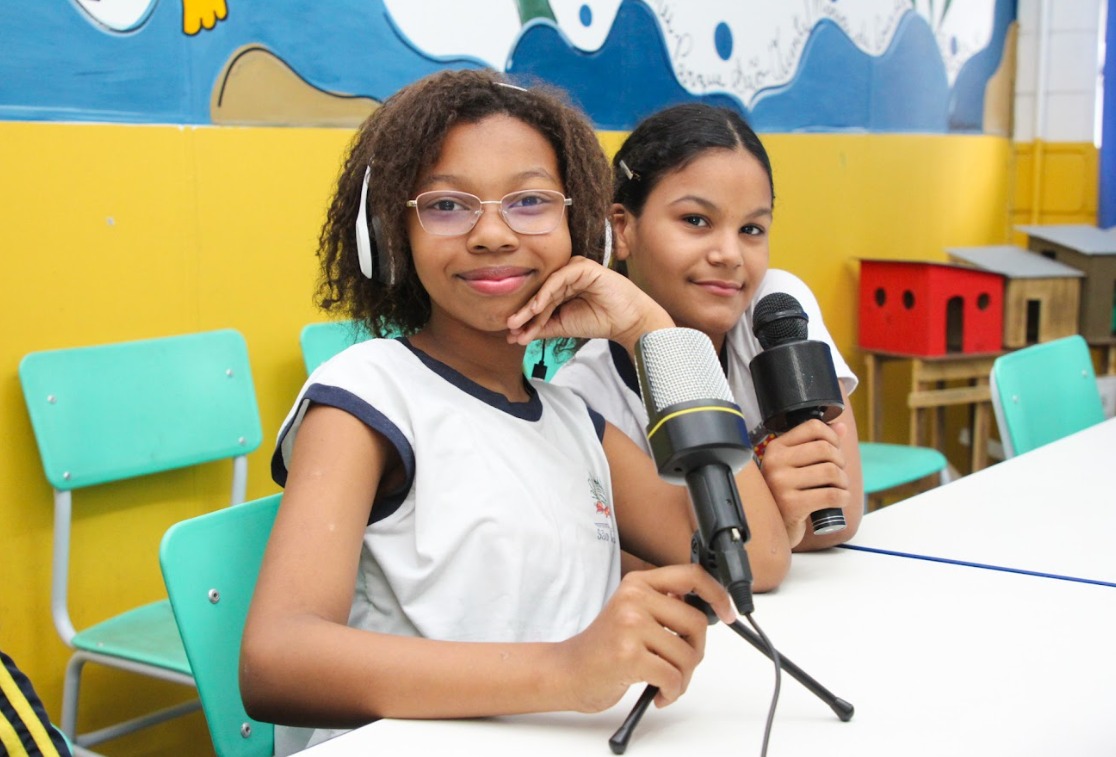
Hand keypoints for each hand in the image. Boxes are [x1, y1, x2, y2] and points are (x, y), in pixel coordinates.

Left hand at [507, 257, 672, 353]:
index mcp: (562, 289)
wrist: (627, 322)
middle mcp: (566, 277)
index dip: (525, 319)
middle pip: (540, 295)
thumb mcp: (564, 327)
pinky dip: (546, 292)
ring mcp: (574, 270)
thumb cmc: (600, 321)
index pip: (539, 303)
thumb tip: (515, 337)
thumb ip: (542, 328)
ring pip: (547, 287)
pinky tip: (536, 307)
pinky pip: (559, 278)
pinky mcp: (583, 267)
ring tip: (519, 320)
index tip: (511, 336)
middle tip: (509, 327)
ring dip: (533, 305)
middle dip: (524, 313)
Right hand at [554, 563, 734, 712]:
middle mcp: (634, 599)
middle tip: (680, 664)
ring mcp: (630, 625)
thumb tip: (709, 610)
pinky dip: (672, 692)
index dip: (717, 594)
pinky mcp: (628, 655)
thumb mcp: (633, 613)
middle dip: (695, 651)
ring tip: (665, 681)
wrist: (569, 671)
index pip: (691, 575)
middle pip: (696, 623)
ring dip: (683, 677)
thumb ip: (665, 606)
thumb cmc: (605, 647)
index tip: (728, 612)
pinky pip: (674, 677)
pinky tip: (659, 693)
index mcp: (638, 583)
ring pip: (687, 654)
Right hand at [759, 420, 850, 546]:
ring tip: (839, 488)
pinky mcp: (791, 504)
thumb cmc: (788, 492)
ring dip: (843, 481)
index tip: (835, 451)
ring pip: (830, 471)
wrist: (774, 525)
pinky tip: (840, 500)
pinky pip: (831, 495)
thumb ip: (817, 443)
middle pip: (825, 449)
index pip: (813, 427)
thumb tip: (841, 427)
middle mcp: (775, 462)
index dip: (832, 437)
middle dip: (841, 462)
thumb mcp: (796, 465)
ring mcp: (781, 483)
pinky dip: (843, 497)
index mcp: (776, 447)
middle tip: (838, 474)